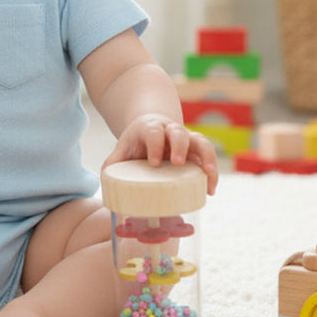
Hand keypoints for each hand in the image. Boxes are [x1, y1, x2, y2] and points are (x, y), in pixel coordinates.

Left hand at [102, 113, 218, 194]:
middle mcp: (170, 131)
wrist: (152, 127)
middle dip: (180, 147)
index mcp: (150, 129)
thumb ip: (113, 161)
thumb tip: (104, 179)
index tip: (154, 162)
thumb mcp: (124, 147)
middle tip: (179, 163)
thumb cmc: (137, 142)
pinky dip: (212, 171)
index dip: (154, 145)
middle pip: (179, 133)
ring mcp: (186, 139)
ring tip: (207, 174)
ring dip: (206, 156)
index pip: (153, 133)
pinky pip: (209, 156)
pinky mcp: (197, 150)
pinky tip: (210, 189)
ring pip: (200, 141)